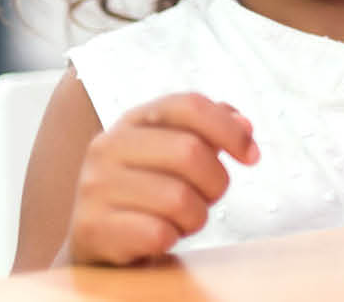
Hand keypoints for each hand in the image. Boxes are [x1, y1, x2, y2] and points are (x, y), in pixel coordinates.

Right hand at [67, 94, 259, 264]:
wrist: (95, 239)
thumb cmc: (149, 190)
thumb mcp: (174, 151)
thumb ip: (210, 130)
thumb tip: (244, 125)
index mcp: (133, 120)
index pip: (190, 105)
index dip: (230, 130)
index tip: (252, 156)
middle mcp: (107, 146)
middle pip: (190, 152)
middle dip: (216, 182)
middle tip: (208, 197)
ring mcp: (95, 186)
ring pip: (179, 199)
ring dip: (195, 217)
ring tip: (180, 219)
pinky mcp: (91, 227)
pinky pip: (158, 234)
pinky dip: (170, 238)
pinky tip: (159, 236)